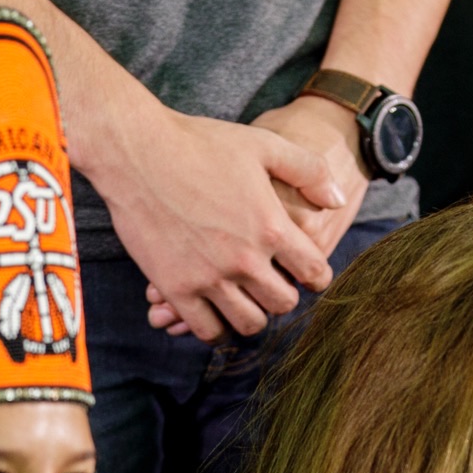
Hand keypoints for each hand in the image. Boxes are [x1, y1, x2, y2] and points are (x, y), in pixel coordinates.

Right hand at [77, 88, 346, 341]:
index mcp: (271, 225)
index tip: (304, 272)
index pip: (315, 273)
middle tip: (271, 284)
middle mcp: (244, 259)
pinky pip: (206, 330)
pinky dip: (214, 327)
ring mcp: (209, 277)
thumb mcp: (263, 144)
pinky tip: (213, 311)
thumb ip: (308, 171)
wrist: (134, 150)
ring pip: (249, 324)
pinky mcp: (175, 287)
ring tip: (244, 300)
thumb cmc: (199, 142)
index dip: (315, 275)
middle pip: (283, 304)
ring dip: (252, 315)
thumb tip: (338, 200)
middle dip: (283, 296)